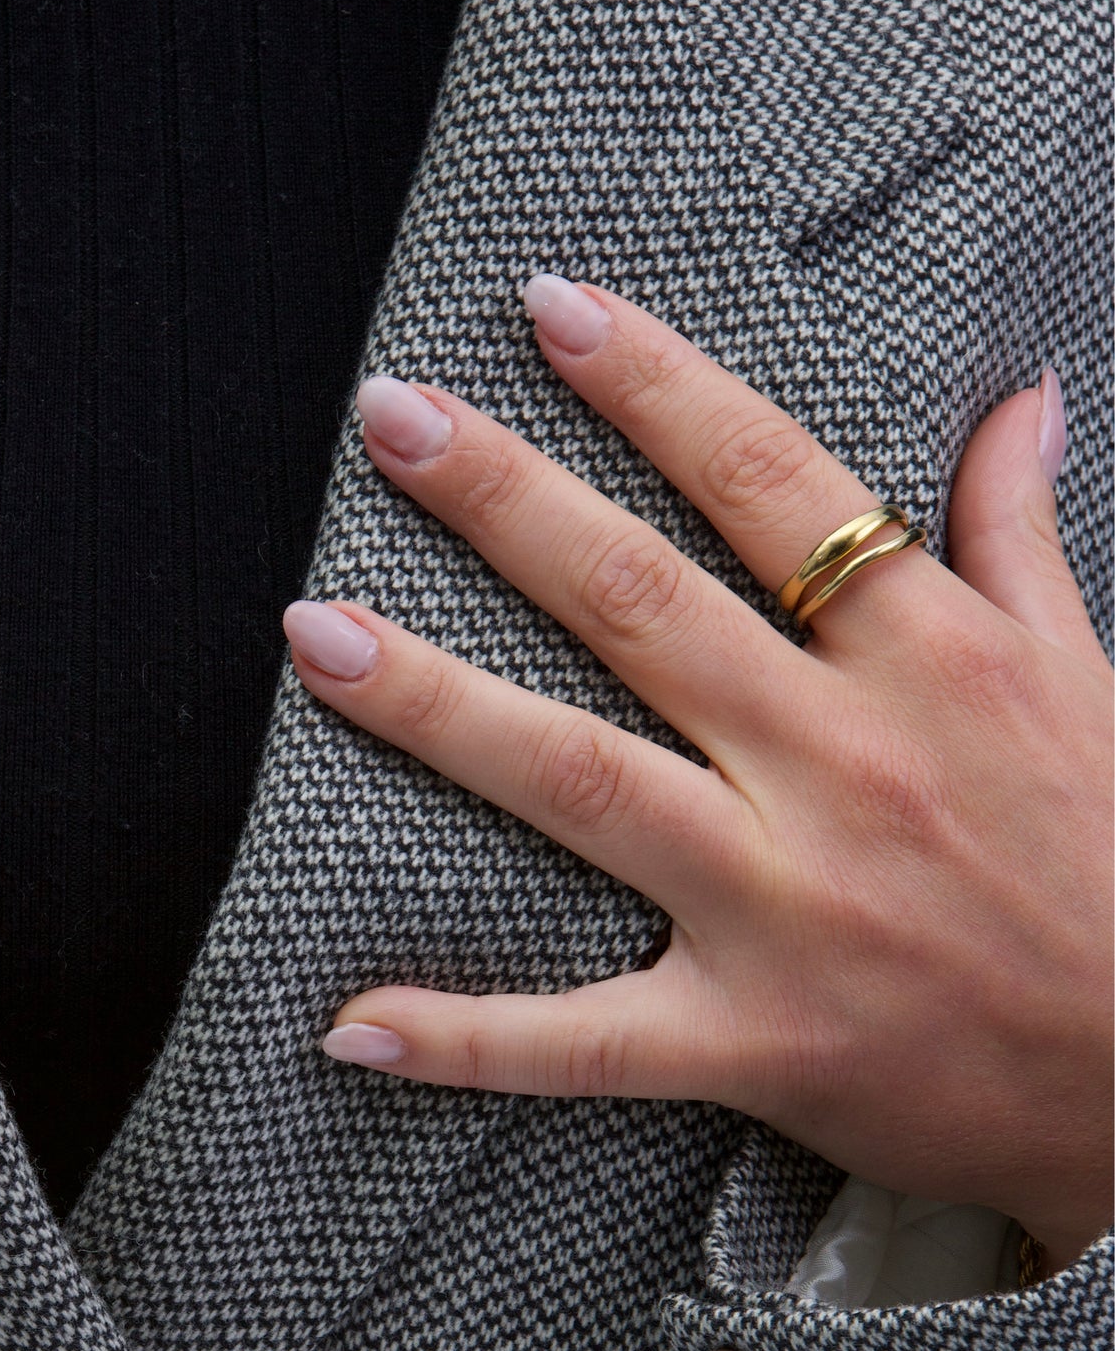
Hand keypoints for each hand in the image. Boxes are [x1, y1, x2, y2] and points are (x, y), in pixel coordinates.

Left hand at [285, 282, 1113, 1270]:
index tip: (550, 309)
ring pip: (583, 782)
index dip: (658, 388)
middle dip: (507, 501)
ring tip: (313, 634)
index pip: (774, 488)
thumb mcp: (1094, 679)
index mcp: (929, 659)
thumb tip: (1019, 399)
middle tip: (386, 414)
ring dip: (438, 707)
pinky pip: (586, 1041)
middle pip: (644, 604)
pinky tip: (345, 1023)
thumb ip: (1023, 543)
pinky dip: (466, 1038)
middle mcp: (844, 764)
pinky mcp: (756, 1041)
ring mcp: (789, 904)